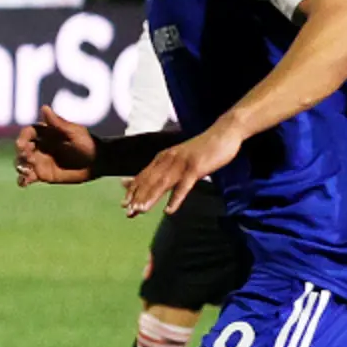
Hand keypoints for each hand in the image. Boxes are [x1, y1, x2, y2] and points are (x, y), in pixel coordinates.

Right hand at [12, 105, 98, 185]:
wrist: (98, 163)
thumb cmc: (88, 144)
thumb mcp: (74, 133)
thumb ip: (58, 123)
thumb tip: (44, 107)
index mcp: (45, 134)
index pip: (28, 133)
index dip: (22, 138)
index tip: (21, 144)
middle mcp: (40, 147)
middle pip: (23, 149)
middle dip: (22, 153)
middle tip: (28, 158)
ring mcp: (40, 161)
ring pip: (22, 163)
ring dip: (20, 167)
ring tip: (26, 171)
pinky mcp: (43, 175)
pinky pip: (28, 177)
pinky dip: (23, 180)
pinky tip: (24, 183)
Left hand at [121, 124, 239, 217]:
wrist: (223, 134)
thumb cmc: (202, 149)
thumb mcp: (179, 157)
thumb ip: (166, 167)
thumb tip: (154, 178)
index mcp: (163, 158)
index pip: (143, 176)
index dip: (132, 191)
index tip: (123, 205)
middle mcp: (168, 159)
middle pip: (149, 181)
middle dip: (137, 197)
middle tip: (128, 212)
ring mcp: (182, 163)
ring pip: (162, 183)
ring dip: (150, 198)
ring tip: (140, 211)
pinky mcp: (196, 168)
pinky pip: (184, 186)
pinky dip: (175, 199)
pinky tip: (168, 210)